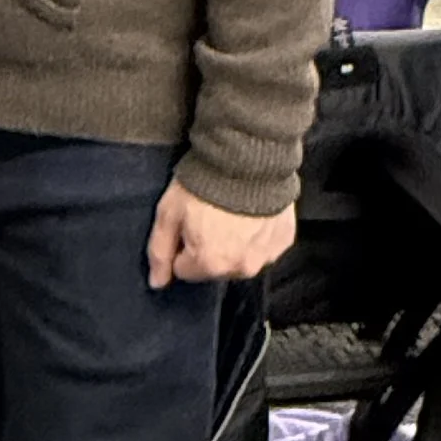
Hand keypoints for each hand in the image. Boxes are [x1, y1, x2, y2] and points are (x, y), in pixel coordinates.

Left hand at [147, 174, 296, 287]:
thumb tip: (157, 283)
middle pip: (214, 267)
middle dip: (208, 247)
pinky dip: (257, 234)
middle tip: (209, 216)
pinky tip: (251, 213)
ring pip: (240, 259)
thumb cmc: (203, 184)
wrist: (247, 157)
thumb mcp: (169, 213)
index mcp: (211, 264)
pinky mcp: (283, 241)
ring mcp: (266, 256)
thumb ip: (160, 252)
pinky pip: (263, 247)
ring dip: (235, 244)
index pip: (184, 269)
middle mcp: (241, 268)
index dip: (182, 245)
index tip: (187, 223)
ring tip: (231, 213)